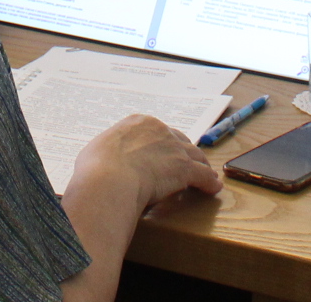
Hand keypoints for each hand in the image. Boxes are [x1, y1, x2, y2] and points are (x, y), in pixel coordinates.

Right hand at [70, 115, 221, 210]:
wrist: (109, 179)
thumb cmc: (97, 167)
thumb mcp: (99, 149)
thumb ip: (110, 150)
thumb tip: (105, 158)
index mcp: (138, 122)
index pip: (158, 131)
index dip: (163, 143)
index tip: (164, 151)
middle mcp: (160, 130)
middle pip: (180, 141)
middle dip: (184, 152)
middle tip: (187, 163)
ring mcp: (174, 149)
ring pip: (195, 156)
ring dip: (202, 165)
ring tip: (207, 174)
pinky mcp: (184, 168)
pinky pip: (203, 175)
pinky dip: (209, 182)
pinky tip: (213, 188)